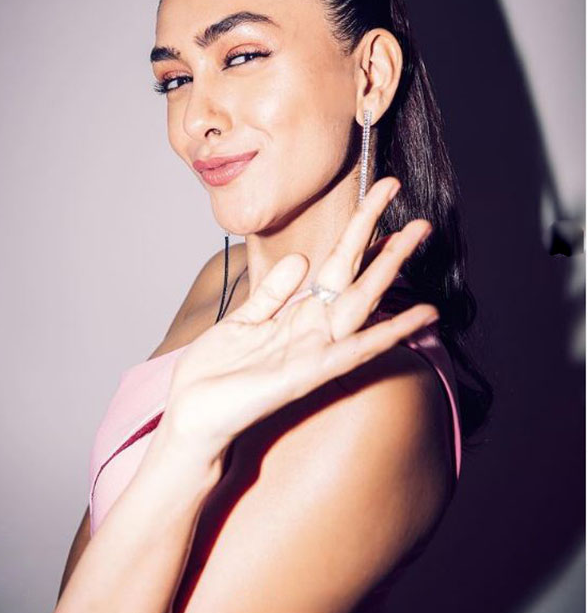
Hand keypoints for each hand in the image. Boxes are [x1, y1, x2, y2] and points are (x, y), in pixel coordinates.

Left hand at [161, 177, 437, 462]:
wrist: (192, 415)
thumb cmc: (216, 373)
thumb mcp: (244, 319)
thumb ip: (272, 292)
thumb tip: (301, 259)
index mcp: (298, 314)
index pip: (336, 264)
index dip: (359, 230)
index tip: (380, 196)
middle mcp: (314, 330)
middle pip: (357, 277)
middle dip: (386, 245)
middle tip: (419, 216)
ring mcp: (315, 350)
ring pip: (361, 301)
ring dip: (390, 267)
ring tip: (418, 236)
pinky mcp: (307, 373)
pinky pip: (354, 350)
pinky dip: (388, 332)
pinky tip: (418, 316)